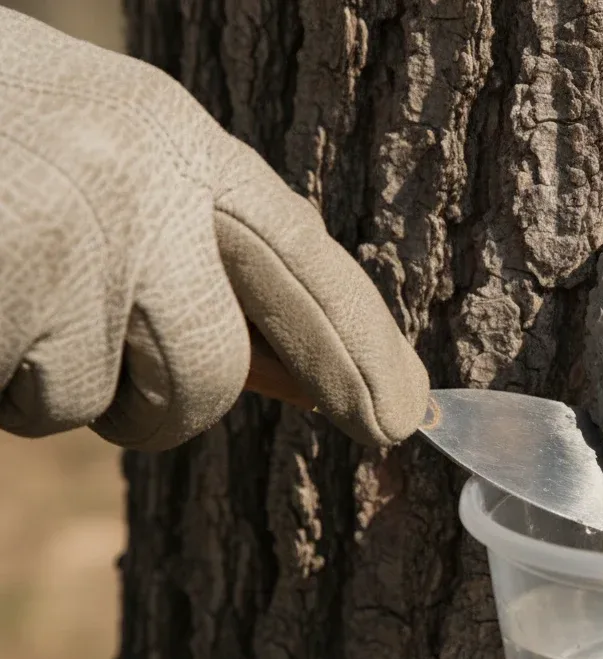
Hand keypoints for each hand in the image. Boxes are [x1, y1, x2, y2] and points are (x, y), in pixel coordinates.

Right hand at [0, 8, 428, 449]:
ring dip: (33, 383)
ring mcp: (61, 229)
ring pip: (88, 400)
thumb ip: (189, 248)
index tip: (402, 420)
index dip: (360, 347)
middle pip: (207, 371)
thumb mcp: (93, 155)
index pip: (301, 258)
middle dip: (164, 411)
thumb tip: (291, 375)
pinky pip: (8, 391)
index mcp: (170, 133)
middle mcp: (135, 176)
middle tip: (123, 399)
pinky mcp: (4, 273)